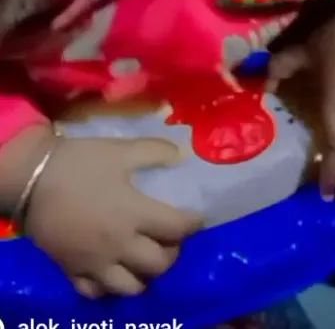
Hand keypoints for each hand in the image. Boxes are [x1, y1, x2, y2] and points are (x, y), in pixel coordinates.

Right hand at [24, 135, 200, 297]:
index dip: (192, 224)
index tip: (196, 218)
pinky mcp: (73, 271)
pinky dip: (109, 287)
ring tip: (144, 258)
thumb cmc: (80, 162)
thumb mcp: (120, 149)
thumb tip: (181, 154)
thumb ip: (154, 151)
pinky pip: (97, 292)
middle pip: (159, 264)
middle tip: (170, 239)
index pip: (177, 228)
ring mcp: (96, 263)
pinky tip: (113, 272)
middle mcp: (120, 245)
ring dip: (145, 275)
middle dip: (172, 253)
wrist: (32, 178)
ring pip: (131, 287)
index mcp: (135, 213)